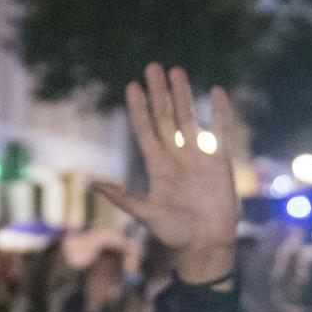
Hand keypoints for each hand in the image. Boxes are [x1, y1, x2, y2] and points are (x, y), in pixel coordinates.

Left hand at [92, 64, 241, 284]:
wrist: (206, 245)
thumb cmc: (175, 234)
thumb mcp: (145, 213)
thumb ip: (122, 197)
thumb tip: (92, 183)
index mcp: (157, 166)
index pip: (145, 130)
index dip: (139, 109)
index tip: (131, 86)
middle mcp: (176, 156)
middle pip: (165, 117)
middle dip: (159, 92)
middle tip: (152, 67)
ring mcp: (197, 156)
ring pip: (188, 117)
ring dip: (182, 94)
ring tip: (175, 70)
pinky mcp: (219, 160)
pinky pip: (219, 130)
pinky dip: (218, 112)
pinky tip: (215, 91)